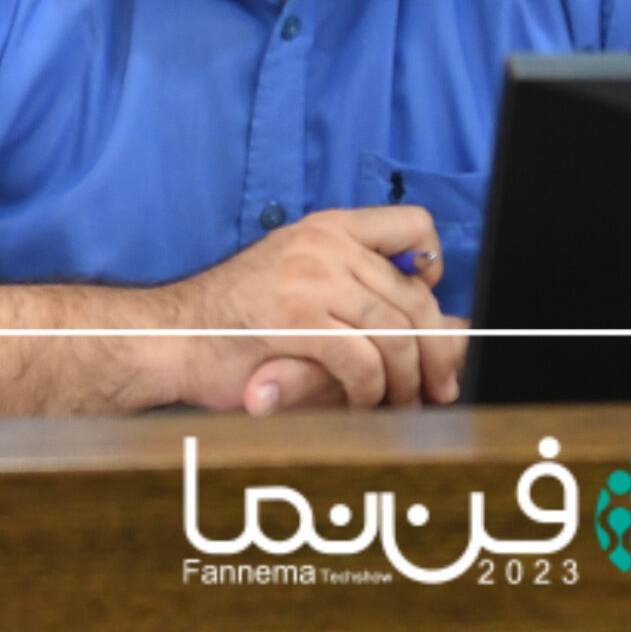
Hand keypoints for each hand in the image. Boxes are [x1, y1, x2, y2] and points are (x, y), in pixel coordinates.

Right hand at [154, 207, 463, 413]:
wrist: (170, 338)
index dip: (432, 269)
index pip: (413, 226)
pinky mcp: (294, 319)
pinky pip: (364, 361)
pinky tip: (358, 404)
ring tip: (397, 405)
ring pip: (396, 334)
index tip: (425, 311)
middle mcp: (322, 244)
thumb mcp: (304, 290)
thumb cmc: (236, 322)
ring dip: (404, 382)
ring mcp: (308, 278)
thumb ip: (369, 301)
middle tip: (435, 390)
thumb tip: (461, 330)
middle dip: (434, 354)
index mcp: (326, 228)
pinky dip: (370, 392)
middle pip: (415, 298)